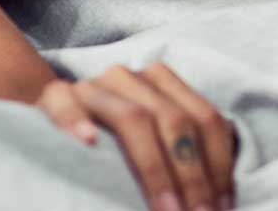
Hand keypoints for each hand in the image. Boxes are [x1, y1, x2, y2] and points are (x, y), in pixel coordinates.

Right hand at [35, 62, 236, 210]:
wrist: (58, 121)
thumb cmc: (114, 145)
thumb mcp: (156, 144)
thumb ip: (188, 152)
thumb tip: (223, 199)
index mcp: (164, 83)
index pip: (206, 119)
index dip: (219, 165)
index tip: (224, 208)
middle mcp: (132, 78)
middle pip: (175, 121)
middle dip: (192, 176)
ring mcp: (94, 86)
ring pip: (133, 118)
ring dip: (154, 168)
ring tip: (166, 208)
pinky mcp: (53, 96)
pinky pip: (65, 104)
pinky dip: (76, 121)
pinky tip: (88, 143)